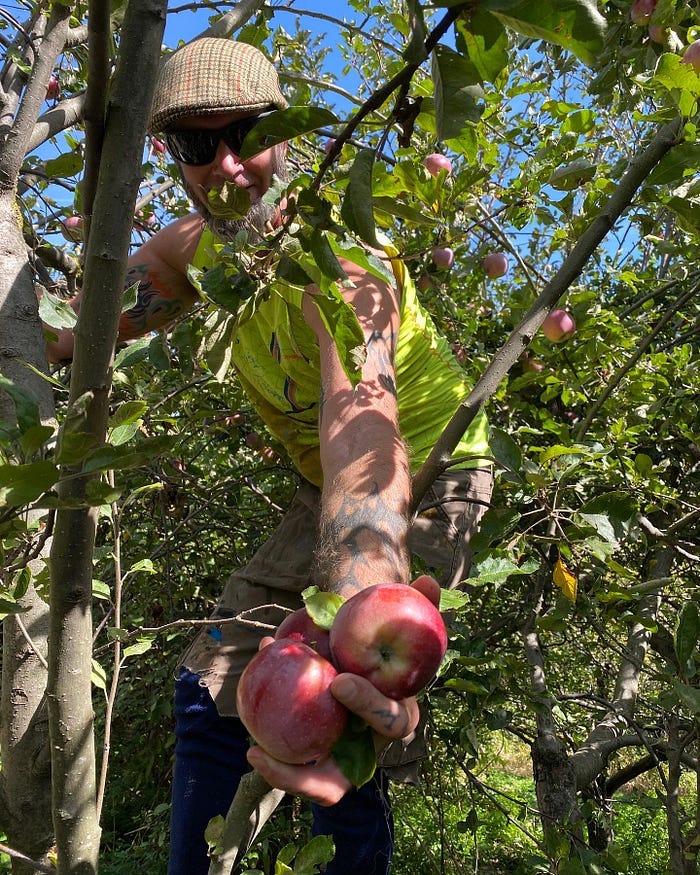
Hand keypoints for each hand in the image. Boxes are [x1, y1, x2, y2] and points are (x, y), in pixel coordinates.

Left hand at [245, 575, 439, 805]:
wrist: (362, 663)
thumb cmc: (378, 644)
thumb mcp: (396, 625)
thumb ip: (417, 605)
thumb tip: (428, 579)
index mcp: (399, 717)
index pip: (392, 722)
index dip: (369, 705)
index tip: (339, 681)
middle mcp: (371, 749)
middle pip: (345, 780)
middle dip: (311, 778)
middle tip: (275, 748)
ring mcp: (343, 761)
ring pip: (317, 786)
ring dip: (284, 777)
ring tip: (255, 752)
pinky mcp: (319, 761)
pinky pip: (295, 764)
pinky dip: (273, 755)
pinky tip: (247, 731)